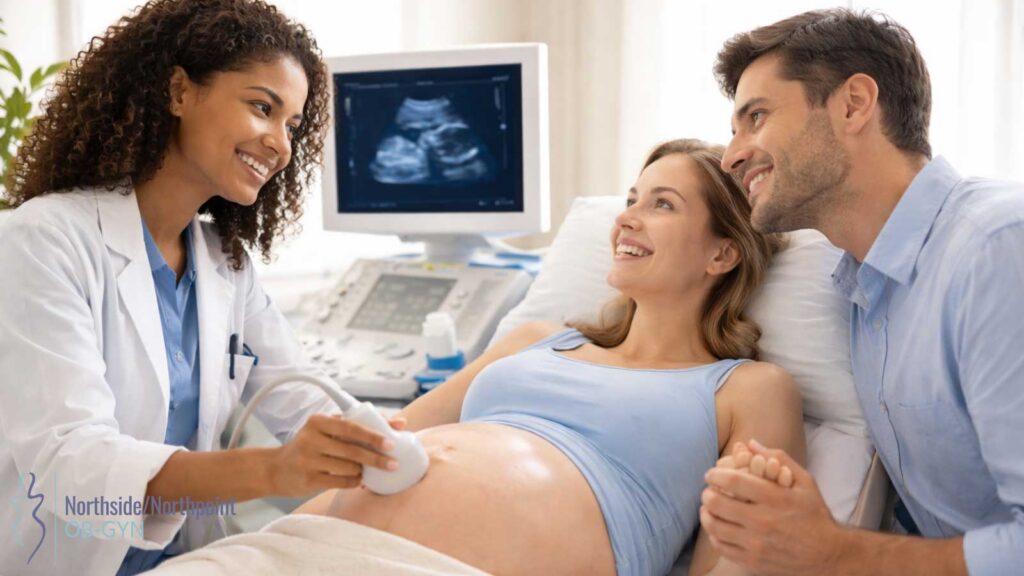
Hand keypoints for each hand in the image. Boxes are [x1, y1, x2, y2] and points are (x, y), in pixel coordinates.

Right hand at [268, 413, 406, 496]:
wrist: (275, 469)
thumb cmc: (311, 446)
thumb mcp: (328, 430)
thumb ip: (360, 424)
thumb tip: (400, 423)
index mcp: (318, 421)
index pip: (351, 427)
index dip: (373, 435)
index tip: (392, 442)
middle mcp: (311, 439)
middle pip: (352, 450)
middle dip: (376, 458)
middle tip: (394, 464)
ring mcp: (308, 460)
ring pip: (349, 468)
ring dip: (362, 471)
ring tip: (364, 471)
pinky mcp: (308, 479)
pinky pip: (341, 482)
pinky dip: (354, 481)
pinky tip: (356, 479)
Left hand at [700, 440, 846, 575]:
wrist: (828, 555)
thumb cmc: (814, 514)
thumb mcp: (804, 481)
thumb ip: (777, 458)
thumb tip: (749, 443)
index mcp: (775, 497)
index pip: (733, 481)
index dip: (715, 474)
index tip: (711, 474)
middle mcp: (763, 520)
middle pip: (717, 502)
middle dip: (707, 493)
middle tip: (709, 491)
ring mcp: (756, 544)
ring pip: (714, 526)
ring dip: (706, 513)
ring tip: (708, 508)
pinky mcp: (753, 561)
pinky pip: (721, 546)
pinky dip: (714, 534)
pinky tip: (718, 527)